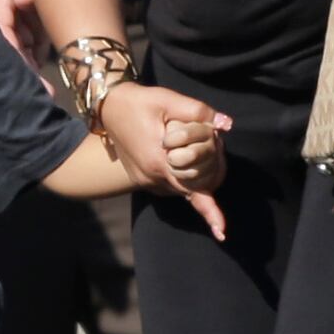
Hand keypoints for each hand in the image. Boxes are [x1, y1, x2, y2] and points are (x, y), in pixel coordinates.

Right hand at [96, 82, 230, 238]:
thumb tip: (226, 124)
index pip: (192, 191)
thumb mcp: (167, 100)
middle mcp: (152, 177)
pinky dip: (179, 176)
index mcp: (159, 161)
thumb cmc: (138, 102)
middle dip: (207, 174)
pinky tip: (178, 158)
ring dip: (191, 174)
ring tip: (192, 148)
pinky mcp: (141, 179)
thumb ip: (197, 112)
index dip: (210, 212)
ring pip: (179, 187)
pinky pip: (167, 184)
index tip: (223, 233)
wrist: (108, 108)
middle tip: (216, 146)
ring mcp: (145, 181)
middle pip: (191, 187)